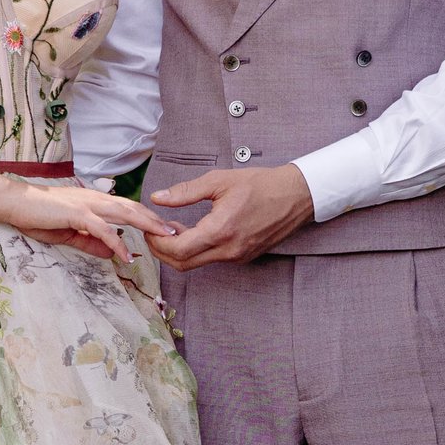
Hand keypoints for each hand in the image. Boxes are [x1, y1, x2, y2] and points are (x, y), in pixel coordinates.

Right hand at [0, 178, 180, 267]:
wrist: (15, 203)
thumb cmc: (38, 216)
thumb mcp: (69, 233)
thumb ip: (90, 242)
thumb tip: (111, 252)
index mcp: (94, 202)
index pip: (126, 207)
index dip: (146, 217)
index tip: (163, 228)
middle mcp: (95, 199)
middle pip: (132, 207)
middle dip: (155, 219)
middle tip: (175, 231)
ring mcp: (86, 205)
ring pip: (124, 213)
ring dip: (145, 226)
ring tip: (163, 237)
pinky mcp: (76, 214)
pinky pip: (102, 229)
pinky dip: (116, 242)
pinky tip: (126, 254)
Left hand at [149, 163, 313, 265]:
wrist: (295, 196)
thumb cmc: (260, 184)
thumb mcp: (219, 181)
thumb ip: (185, 192)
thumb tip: (157, 198)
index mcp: (220, 230)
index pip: (178, 249)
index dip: (157, 242)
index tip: (149, 228)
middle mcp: (228, 250)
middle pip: (182, 263)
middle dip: (162, 250)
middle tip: (154, 232)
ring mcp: (237, 256)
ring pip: (196, 263)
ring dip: (179, 250)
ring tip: (172, 227)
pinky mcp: (243, 257)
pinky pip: (211, 259)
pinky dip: (196, 250)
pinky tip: (193, 231)